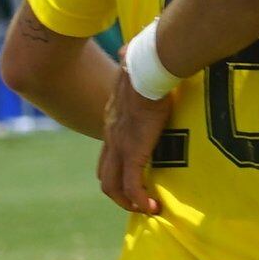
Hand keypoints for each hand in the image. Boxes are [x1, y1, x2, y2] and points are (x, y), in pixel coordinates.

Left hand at [97, 71, 171, 214]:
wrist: (145, 69)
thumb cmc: (146, 66)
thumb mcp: (135, 72)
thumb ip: (131, 69)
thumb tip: (131, 51)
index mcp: (114, 123)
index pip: (110, 153)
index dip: (119, 170)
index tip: (138, 179)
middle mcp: (113, 137)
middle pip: (105, 175)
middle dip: (119, 194)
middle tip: (139, 202)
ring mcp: (121, 146)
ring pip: (112, 185)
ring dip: (128, 202)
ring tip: (146, 209)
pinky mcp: (135, 151)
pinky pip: (133, 185)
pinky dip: (140, 199)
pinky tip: (153, 207)